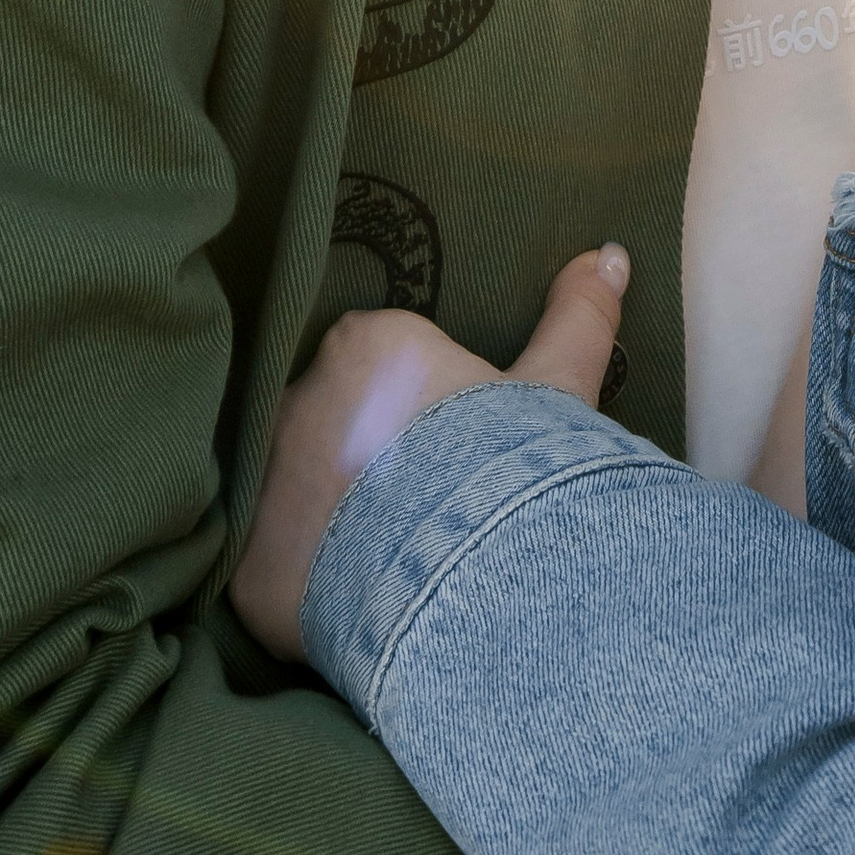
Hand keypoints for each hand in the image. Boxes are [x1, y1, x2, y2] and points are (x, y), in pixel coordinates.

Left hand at [232, 245, 628, 663]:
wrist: (464, 579)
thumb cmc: (509, 467)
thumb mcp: (556, 388)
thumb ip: (577, 316)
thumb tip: (610, 252)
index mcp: (366, 347)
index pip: (376, 361)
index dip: (408, 405)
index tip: (441, 444)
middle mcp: (297, 400)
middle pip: (324, 420)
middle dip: (355, 453)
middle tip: (410, 501)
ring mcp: (263, 483)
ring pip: (286, 487)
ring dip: (319, 511)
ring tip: (376, 555)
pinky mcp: (244, 567)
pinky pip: (264, 567)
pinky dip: (295, 582)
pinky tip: (341, 601)